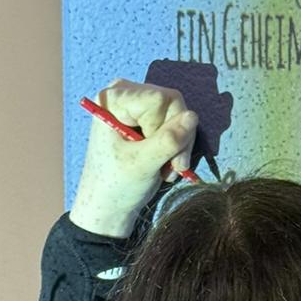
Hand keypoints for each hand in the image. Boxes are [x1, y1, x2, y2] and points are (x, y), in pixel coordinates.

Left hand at [70, 79, 199, 239]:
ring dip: (179, 147)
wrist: (107, 206)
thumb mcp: (142, 165)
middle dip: (176, 138)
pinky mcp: (149, 118)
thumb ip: (168, 141)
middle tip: (169, 167)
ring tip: (165, 170)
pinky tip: (165, 165)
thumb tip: (193, 116)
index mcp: (114, 99)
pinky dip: (177, 147)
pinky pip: (178, 124)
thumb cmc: (115, 186)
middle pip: (173, 103)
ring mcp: (139, 105)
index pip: (162, 98)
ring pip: (181, 115)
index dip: (164, 128)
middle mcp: (126, 94)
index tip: (150, 154)